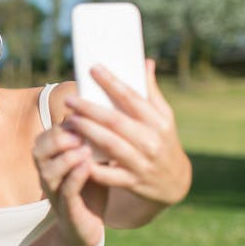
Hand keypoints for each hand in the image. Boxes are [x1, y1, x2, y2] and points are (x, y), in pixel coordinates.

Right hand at [33, 125, 106, 245]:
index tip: (81, 115)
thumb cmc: (91, 189)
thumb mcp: (91, 160)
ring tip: (84, 148)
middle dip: (58, 137)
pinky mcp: (66, 210)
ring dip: (65, 157)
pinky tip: (87, 167)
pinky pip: (66, 191)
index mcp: (51, 160)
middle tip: (79, 131)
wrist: (88, 227)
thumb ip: (93, 141)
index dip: (62, 124)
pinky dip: (75, 177)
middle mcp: (47, 174)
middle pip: (39, 149)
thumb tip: (107, 111)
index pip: (47, 135)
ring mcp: (54, 192)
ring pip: (48, 170)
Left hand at [64, 60, 191, 208]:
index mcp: (159, 121)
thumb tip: (145, 62)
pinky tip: (76, 153)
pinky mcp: (132, 182)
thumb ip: (151, 92)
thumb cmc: (164, 142)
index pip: (132, 98)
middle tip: (70, 99)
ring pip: (110, 145)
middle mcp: (151, 141)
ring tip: (70, 121)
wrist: (174, 183)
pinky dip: (92, 165)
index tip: (93, 69)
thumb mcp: (164, 117)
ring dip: (87, 132)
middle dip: (90, 109)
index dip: (111, 83)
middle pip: (116, 121)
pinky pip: (108, 174)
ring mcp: (142, 163)